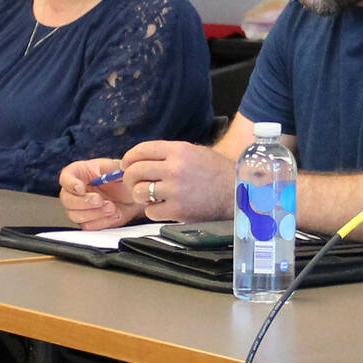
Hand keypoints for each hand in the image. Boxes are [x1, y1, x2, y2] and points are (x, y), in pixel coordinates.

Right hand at [58, 158, 143, 230]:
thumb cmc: (120, 180)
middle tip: (99, 200)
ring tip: (111, 207)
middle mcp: (75, 191)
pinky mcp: (88, 221)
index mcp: (79, 173)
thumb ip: (115, 170)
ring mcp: (79, 208)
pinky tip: (114, 214)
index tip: (80, 188)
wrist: (130, 196)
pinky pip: (88, 226)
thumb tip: (115, 173)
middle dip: (83, 202)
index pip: (66, 178)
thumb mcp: (119, 169)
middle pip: (66, 199)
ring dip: (94, 213)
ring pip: (75, 215)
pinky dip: (102, 222)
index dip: (70, 184)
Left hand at [116, 139, 235, 223]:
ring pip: (139, 192)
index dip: (129, 159)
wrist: (237, 191)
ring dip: (141, 195)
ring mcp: (175, 190)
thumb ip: (168, 154)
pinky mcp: (178, 210)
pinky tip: (164, 207)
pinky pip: (151, 211)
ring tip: (150, 196)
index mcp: (178, 150)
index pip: (141, 150)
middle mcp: (174, 168)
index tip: (126, 165)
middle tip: (133, 183)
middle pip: (135, 171)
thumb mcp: (194, 152)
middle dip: (129, 178)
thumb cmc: (215, 172)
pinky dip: (154, 211)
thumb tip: (140, 160)